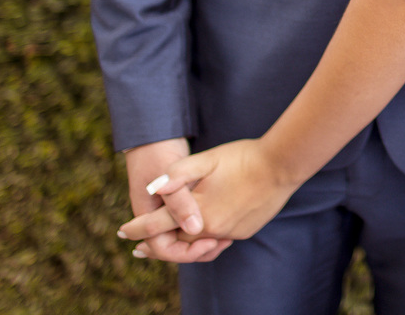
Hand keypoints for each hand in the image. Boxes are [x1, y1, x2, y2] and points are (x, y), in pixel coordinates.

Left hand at [118, 138, 299, 242]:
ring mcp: (230, 232)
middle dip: (156, 245)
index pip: (157, 226)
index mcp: (198, 211)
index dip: (137, 229)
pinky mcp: (244, 232)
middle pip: (176, 243)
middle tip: (140, 248)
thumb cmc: (243, 157)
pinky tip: (202, 232)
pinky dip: (205, 239)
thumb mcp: (207, 159)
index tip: (122, 231)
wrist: (282, 166)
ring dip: (180, 245)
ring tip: (168, 243)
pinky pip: (218, 240)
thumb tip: (151, 187)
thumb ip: (177, 174)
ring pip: (198, 245)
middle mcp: (212, 228)